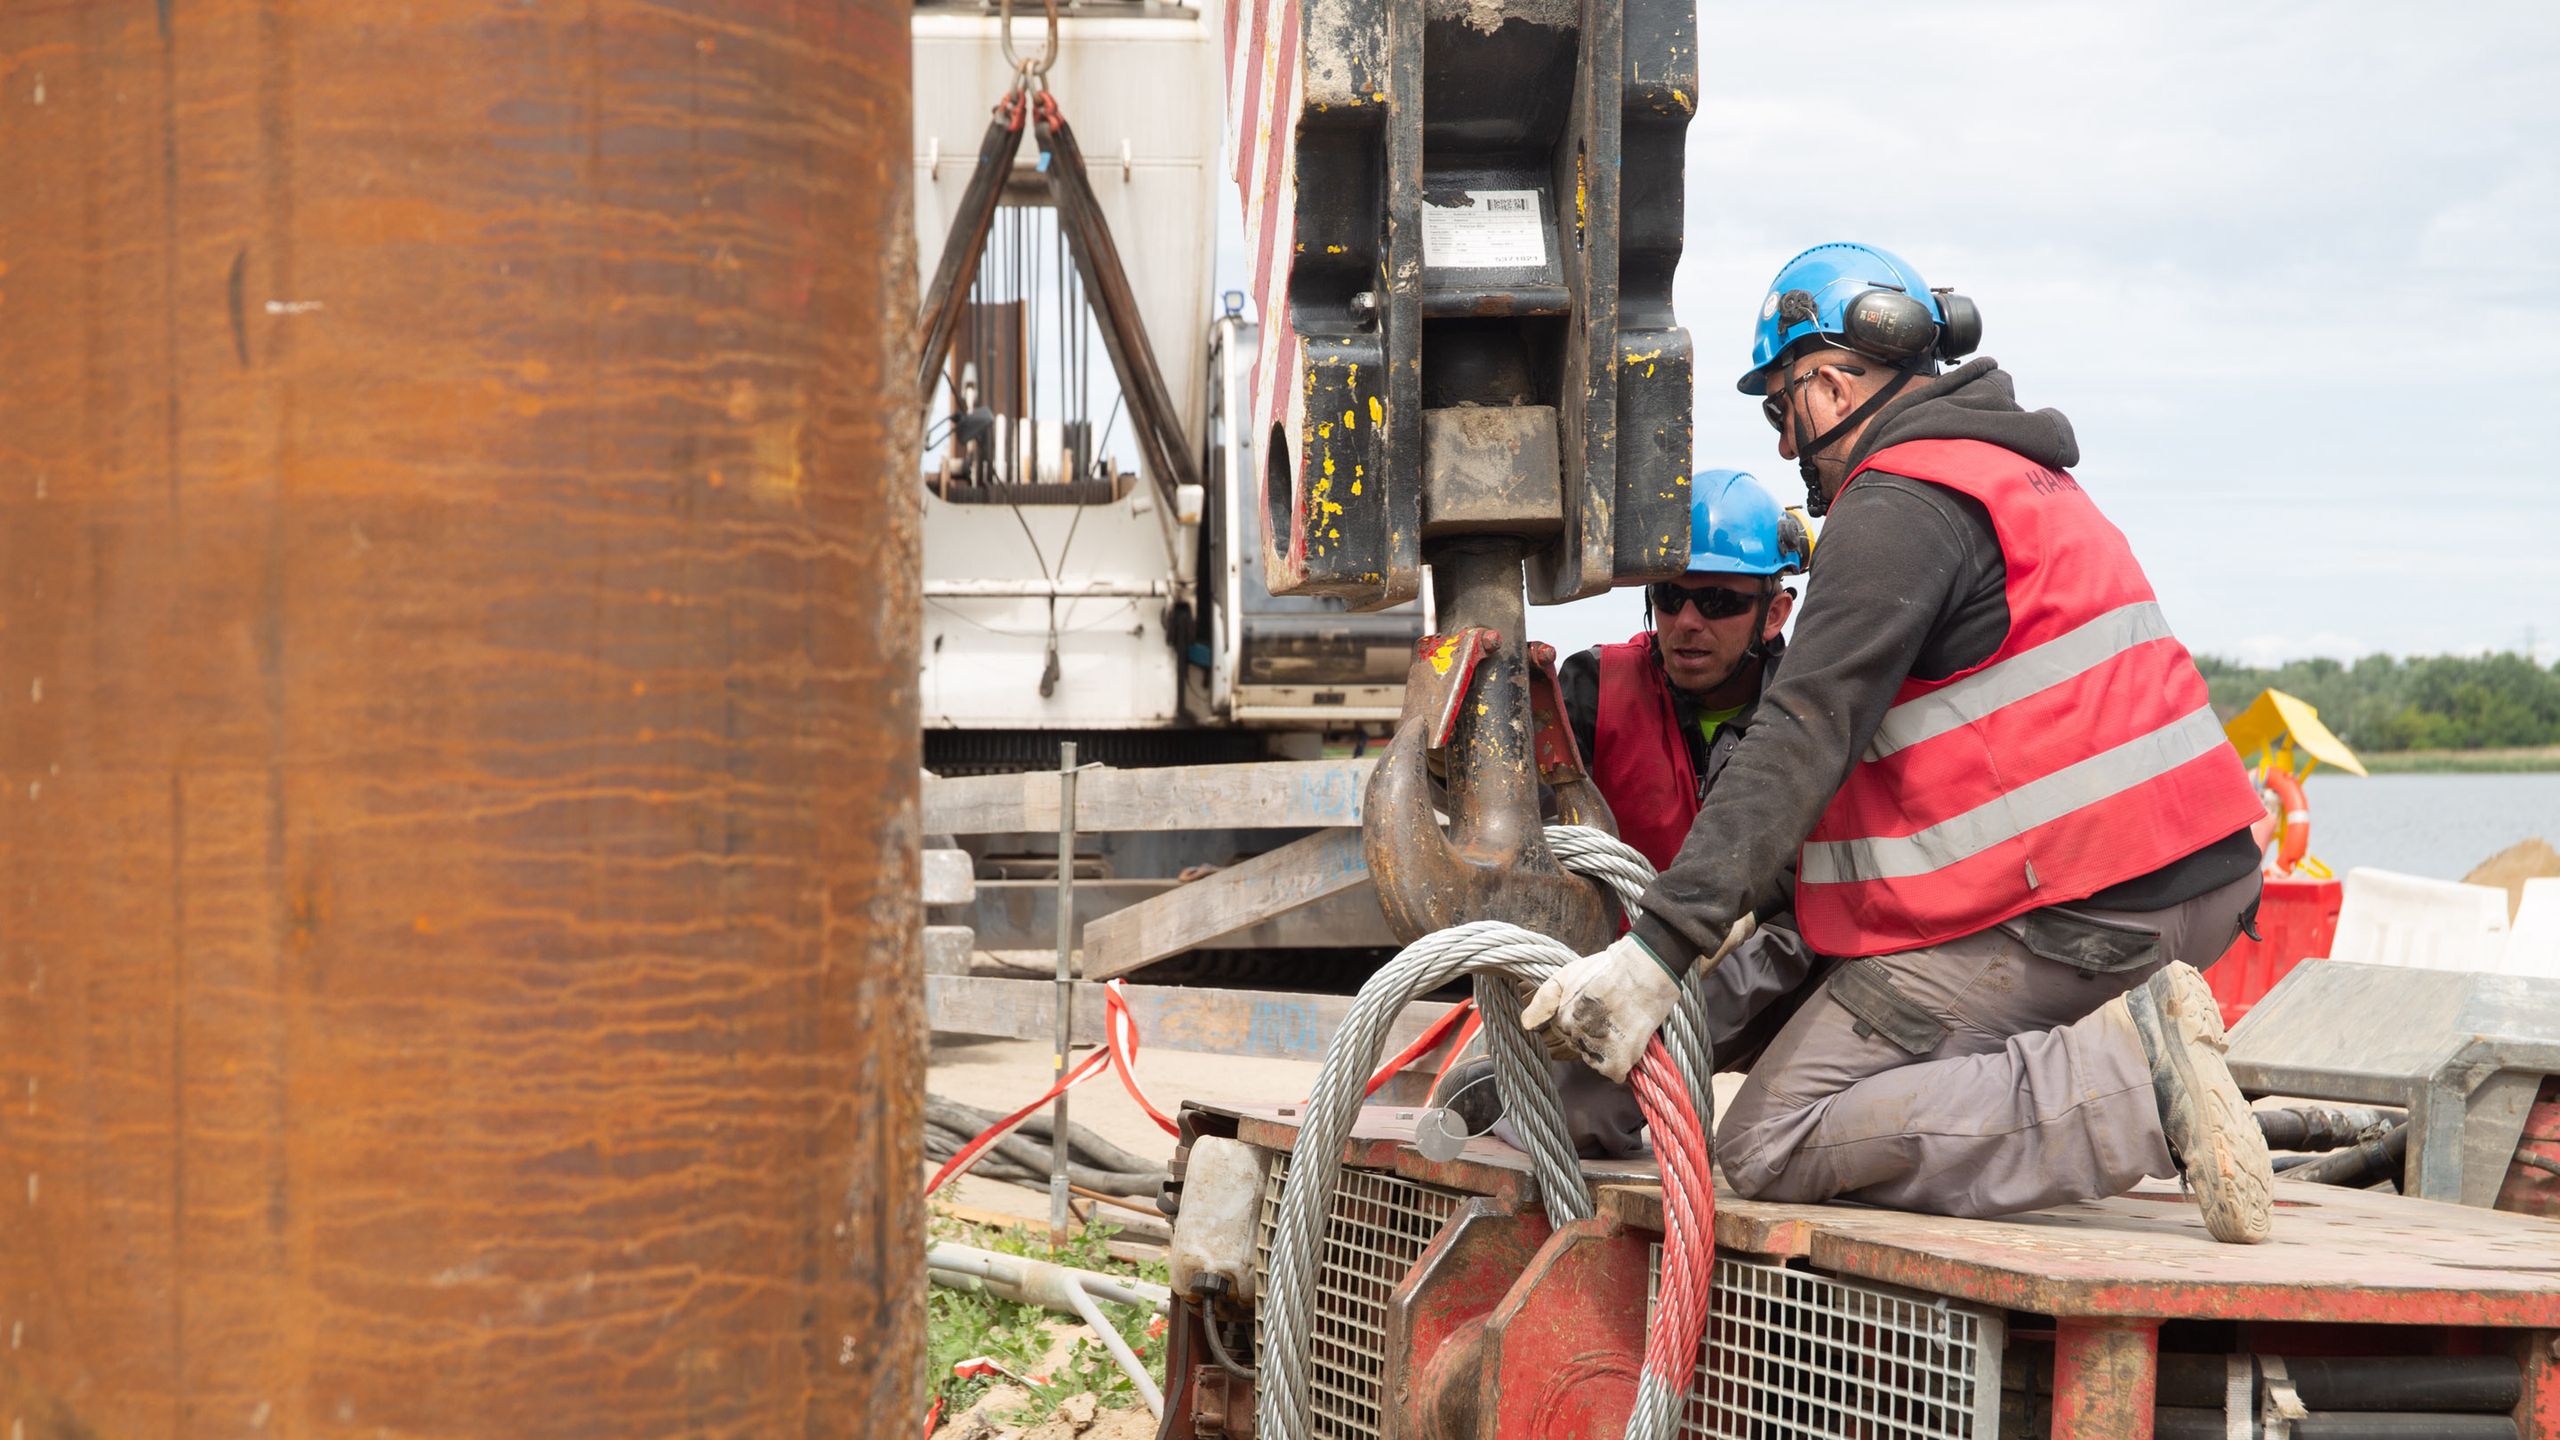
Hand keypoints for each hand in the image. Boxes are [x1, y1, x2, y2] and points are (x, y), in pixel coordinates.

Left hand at [1520, 935, 1681, 1082]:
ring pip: (1594, 1060)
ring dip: (1604, 1050)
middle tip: (1609, 1016)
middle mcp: (1576, 1037)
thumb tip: (1526, 1024)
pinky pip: (1613, 1072)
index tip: (1593, 1010)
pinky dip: (1619, 1063)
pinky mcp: (1618, 1061)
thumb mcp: (1567, 975)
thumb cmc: (1606, 969)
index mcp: (1562, 1018)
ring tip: (1619, 1026)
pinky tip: (1626, 1042)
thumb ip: (1543, 1000)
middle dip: (1590, 1035)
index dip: (1579, 1021)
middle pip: (1578, 1045)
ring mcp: (1596, 1051)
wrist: (1645, 971)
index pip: (1562, 1032)